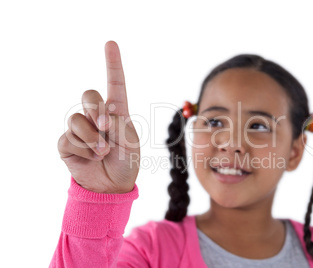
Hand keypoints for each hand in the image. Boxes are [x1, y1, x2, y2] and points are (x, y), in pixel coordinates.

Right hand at [58, 41, 139, 192]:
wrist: (113, 186)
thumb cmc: (126, 161)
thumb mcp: (129, 142)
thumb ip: (117, 125)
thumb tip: (99, 118)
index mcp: (117, 112)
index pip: (114, 84)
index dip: (113, 64)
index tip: (111, 43)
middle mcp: (97, 116)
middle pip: (89, 95)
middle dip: (96, 109)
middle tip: (106, 125)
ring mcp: (80, 128)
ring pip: (77, 118)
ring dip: (92, 137)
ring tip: (103, 151)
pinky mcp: (67, 142)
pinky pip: (69, 137)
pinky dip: (84, 149)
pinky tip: (92, 157)